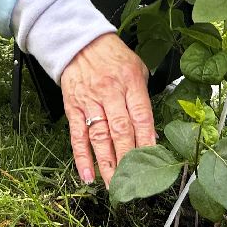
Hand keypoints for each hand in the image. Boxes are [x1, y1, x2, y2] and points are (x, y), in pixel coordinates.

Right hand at [60, 33, 155, 186]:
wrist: (80, 41)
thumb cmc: (113, 56)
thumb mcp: (137, 69)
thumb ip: (143, 99)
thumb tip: (150, 132)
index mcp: (130, 83)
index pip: (141, 117)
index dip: (146, 141)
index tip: (152, 161)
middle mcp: (110, 93)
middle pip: (120, 131)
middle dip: (127, 159)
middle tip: (132, 181)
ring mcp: (90, 101)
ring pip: (99, 137)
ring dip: (106, 164)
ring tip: (113, 185)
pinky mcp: (73, 107)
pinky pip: (77, 136)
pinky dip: (82, 158)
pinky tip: (88, 176)